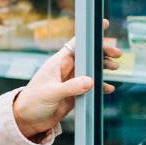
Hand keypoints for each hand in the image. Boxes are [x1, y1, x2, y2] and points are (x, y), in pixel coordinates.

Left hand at [13, 20, 121, 139]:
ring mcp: (71, 81)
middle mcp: (66, 69)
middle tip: (117, 54)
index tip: (103, 24)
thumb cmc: (33, 102)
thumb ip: (70, 87)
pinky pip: (91, 87)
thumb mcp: (51, 93)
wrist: (28, 119)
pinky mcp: (75, 94)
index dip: (89, 35)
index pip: (75, 44)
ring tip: (115, 68)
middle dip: (102, 52)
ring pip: (91, 69)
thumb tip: (91, 81)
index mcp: (58, 62)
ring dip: (103, 67)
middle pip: (87, 55)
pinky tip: (109, 89)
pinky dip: (100, 86)